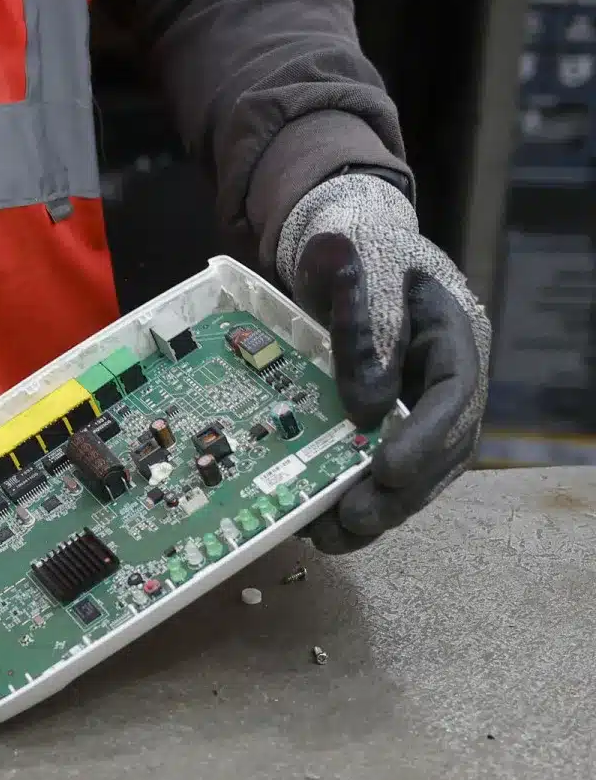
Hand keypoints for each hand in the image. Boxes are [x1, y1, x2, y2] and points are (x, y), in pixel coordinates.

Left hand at [276, 174, 491, 553]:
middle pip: (442, 447)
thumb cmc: (352, 250)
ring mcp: (423, 400)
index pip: (454, 393)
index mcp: (453, 333)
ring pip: (418, 469)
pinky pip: (387, 467)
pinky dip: (361, 496)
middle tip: (353, 520)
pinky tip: (324, 523)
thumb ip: (365, 330)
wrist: (340, 242)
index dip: (426, 437)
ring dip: (379, 508)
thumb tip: (365, 413)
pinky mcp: (391, 418)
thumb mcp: (354, 273)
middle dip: (399, 492)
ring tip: (332, 537)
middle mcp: (447, 376)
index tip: (388, 470)